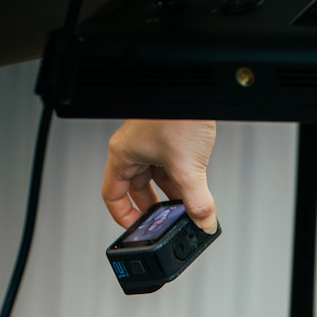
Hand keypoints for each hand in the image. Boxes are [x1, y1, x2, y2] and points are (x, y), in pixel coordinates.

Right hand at [103, 119, 218, 231]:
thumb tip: (203, 223)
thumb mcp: (188, 167)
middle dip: (152, 208)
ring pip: (156, 179)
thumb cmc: (178, 112)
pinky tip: (193, 192)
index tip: (136, 231)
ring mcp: (151, 143)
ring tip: (184, 210)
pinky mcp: (168, 138)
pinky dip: (180, 182)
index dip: (123, 217)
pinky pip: (169, 168)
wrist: (195, 85)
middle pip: (136, 189)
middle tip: (164, 225)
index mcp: (124, 153)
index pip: (113, 195)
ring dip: (170, 196)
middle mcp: (134, 148)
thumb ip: (197, 201)